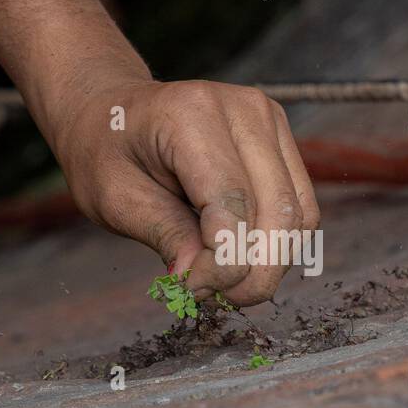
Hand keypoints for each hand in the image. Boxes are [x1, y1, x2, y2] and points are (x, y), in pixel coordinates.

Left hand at [43, 78, 320, 306]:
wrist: (114, 115)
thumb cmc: (106, 154)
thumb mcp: (115, 198)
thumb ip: (163, 234)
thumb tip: (198, 282)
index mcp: (192, 114)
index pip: (233, 203)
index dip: (223, 262)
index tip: (192, 290)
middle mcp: (243, 109)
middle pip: (279, 212)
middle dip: (254, 273)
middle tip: (215, 298)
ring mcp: (270, 120)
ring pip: (299, 216)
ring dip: (269, 264)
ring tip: (224, 282)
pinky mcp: (282, 140)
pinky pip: (301, 208)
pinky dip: (278, 245)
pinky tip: (240, 258)